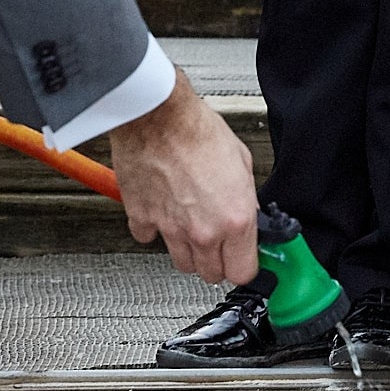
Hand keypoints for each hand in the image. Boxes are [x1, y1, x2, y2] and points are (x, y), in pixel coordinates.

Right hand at [108, 70, 258, 285]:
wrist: (157, 116)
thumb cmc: (196, 130)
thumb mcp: (242, 162)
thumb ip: (244, 199)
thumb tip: (247, 213)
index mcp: (235, 219)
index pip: (243, 272)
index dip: (243, 265)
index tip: (241, 257)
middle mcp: (203, 231)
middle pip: (211, 274)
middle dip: (216, 260)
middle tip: (216, 239)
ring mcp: (170, 228)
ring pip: (182, 263)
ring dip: (188, 249)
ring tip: (189, 224)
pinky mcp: (142, 219)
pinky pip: (149, 238)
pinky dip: (154, 228)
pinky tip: (162, 209)